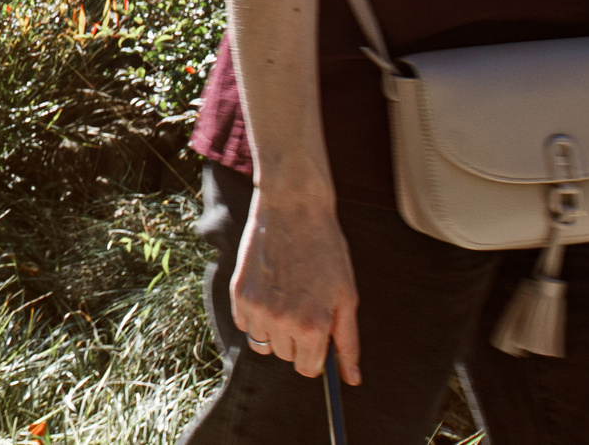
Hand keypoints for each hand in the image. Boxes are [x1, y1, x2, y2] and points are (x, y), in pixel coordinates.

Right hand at [229, 190, 360, 383]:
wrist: (293, 208)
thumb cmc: (326, 251)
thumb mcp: (346, 296)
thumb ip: (348, 342)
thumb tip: (351, 379)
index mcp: (312, 326)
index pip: (307, 368)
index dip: (315, 355)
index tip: (317, 338)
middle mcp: (280, 322)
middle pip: (285, 356)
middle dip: (296, 341)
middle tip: (304, 307)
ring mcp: (256, 308)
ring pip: (263, 343)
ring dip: (274, 331)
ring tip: (286, 299)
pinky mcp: (237, 292)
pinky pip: (244, 324)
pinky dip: (255, 316)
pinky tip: (269, 290)